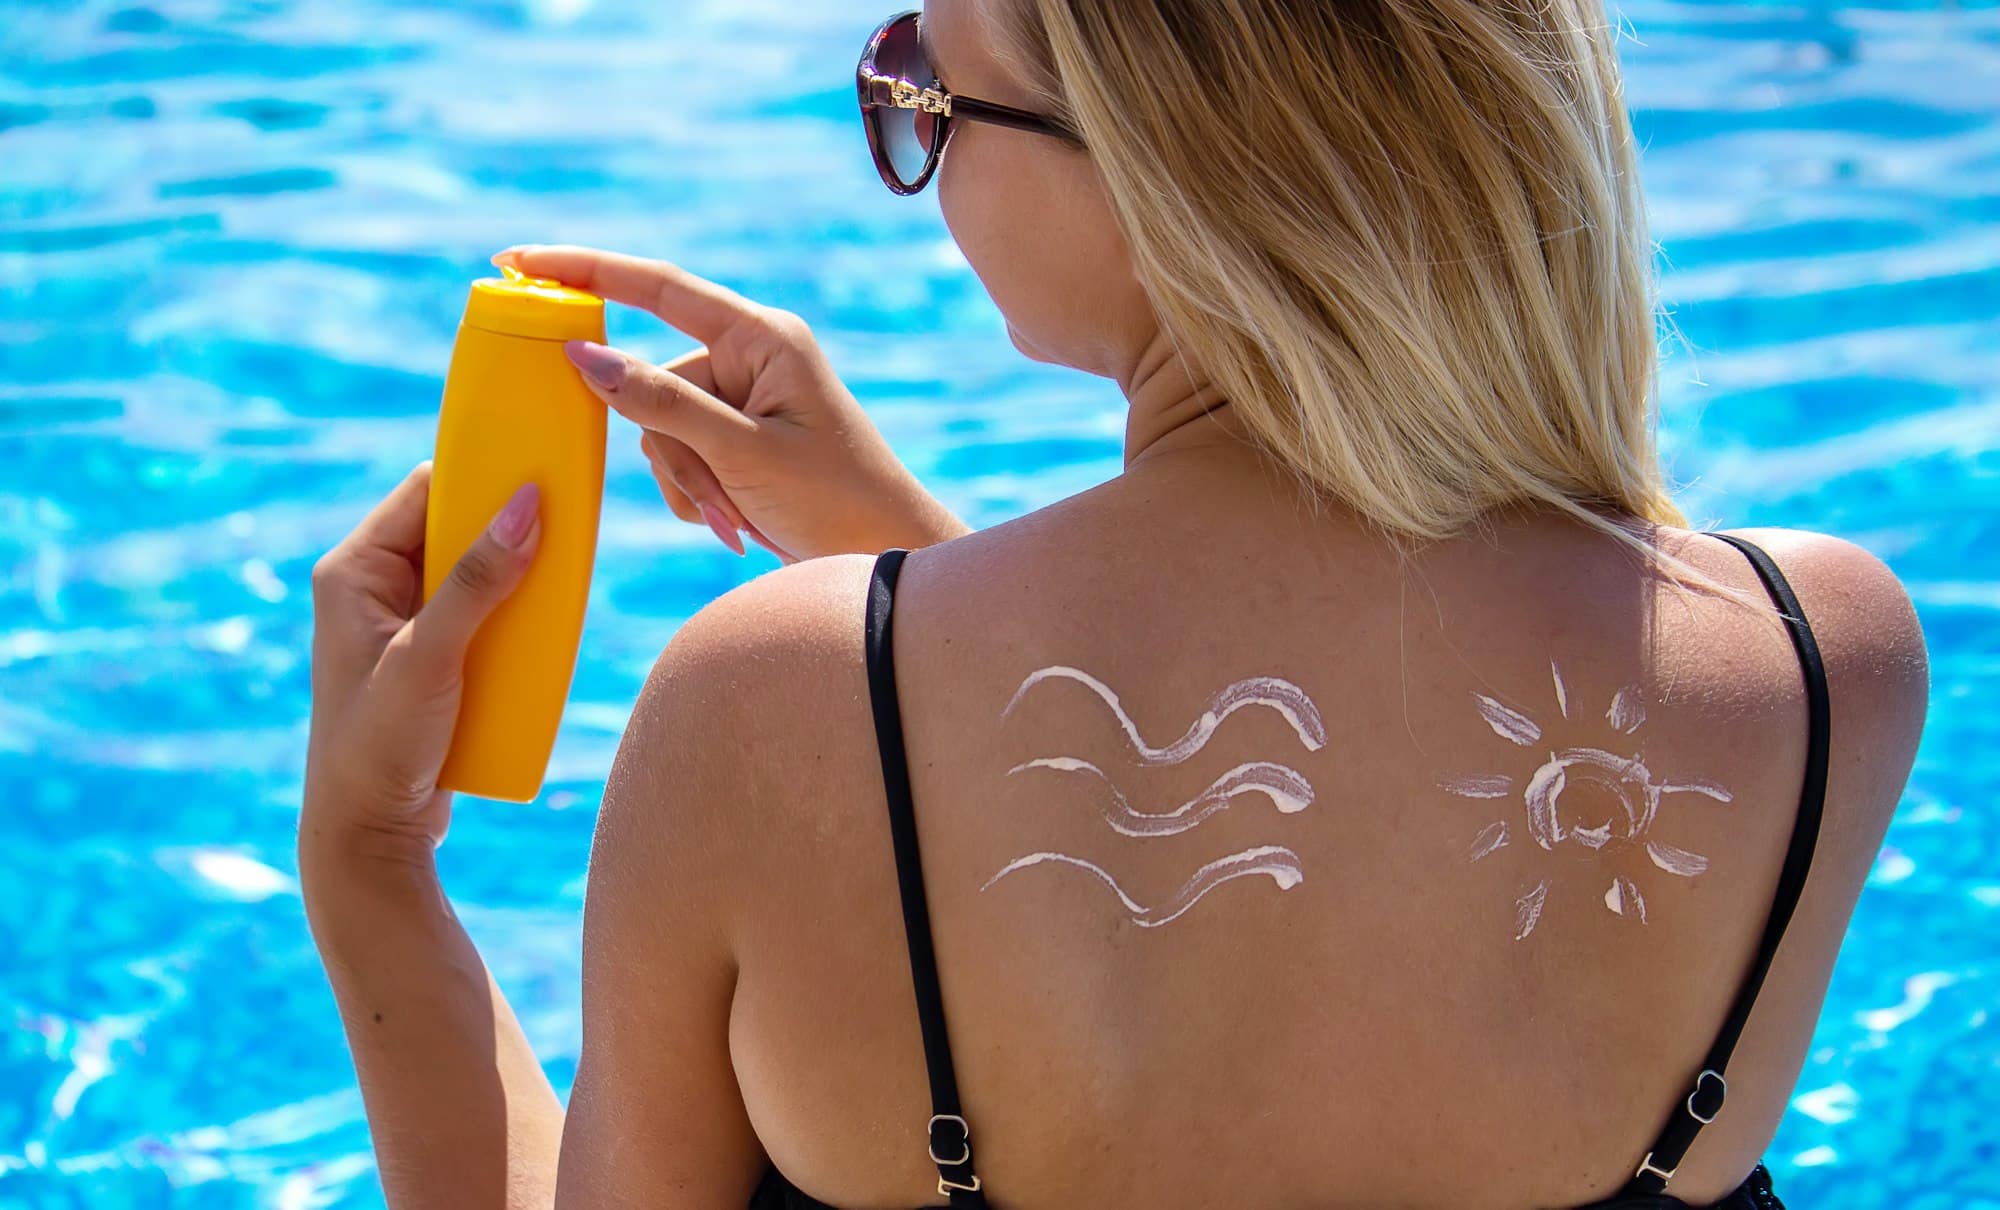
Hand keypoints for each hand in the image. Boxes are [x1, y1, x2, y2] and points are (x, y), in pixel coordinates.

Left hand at [301, 462, 539, 866]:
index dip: (481, 477)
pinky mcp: (430, 656)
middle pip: (454, 527)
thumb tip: (527, 507)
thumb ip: (478, 582)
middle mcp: (373, 587)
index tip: (540, 474)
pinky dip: (513, 610)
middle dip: (507, 527)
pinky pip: (480, 611)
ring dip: (515, 573)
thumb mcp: (430, 657)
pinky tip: (545, 623)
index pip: (425, 491)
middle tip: (563, 529)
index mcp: (352, 571)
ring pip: (473, 569)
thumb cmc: (380, 744)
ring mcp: (402, 622)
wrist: (370, 835)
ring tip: (558, 581)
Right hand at [493, 244, 970, 562]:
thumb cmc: (836, 500)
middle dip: (675, 455)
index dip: (584, 269)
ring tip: (738, 521)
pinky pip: (678, 454)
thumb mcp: (743, 453)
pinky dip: (695, 493)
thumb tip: (583, 353)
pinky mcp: (737, 434)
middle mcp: (750, 354)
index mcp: (761, 336)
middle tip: (721, 505)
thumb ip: (663, 403)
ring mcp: (742, 396)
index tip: (517, 259)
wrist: (886, 555)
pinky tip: (737, 522)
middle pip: (652, 385)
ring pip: (659, 430)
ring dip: (688, 484)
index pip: (657, 287)